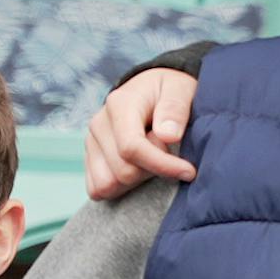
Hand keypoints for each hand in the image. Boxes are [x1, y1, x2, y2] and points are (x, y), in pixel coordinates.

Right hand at [83, 66, 199, 199]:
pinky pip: (98, 189)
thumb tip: (168, 136)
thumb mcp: (180, 90)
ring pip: (108, 185)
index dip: (162, 166)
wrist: (152, 90)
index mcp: (119, 105)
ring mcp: (91, 142)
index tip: (188, 171)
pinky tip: (139, 171)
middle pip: (122, 171)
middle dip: (153, 172)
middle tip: (171, 156)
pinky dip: (120, 189)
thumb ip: (175, 109)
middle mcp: (99, 124)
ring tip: (153, 161)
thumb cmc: (169, 90)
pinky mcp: (90, 157)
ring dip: (136, 183)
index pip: (132, 148)